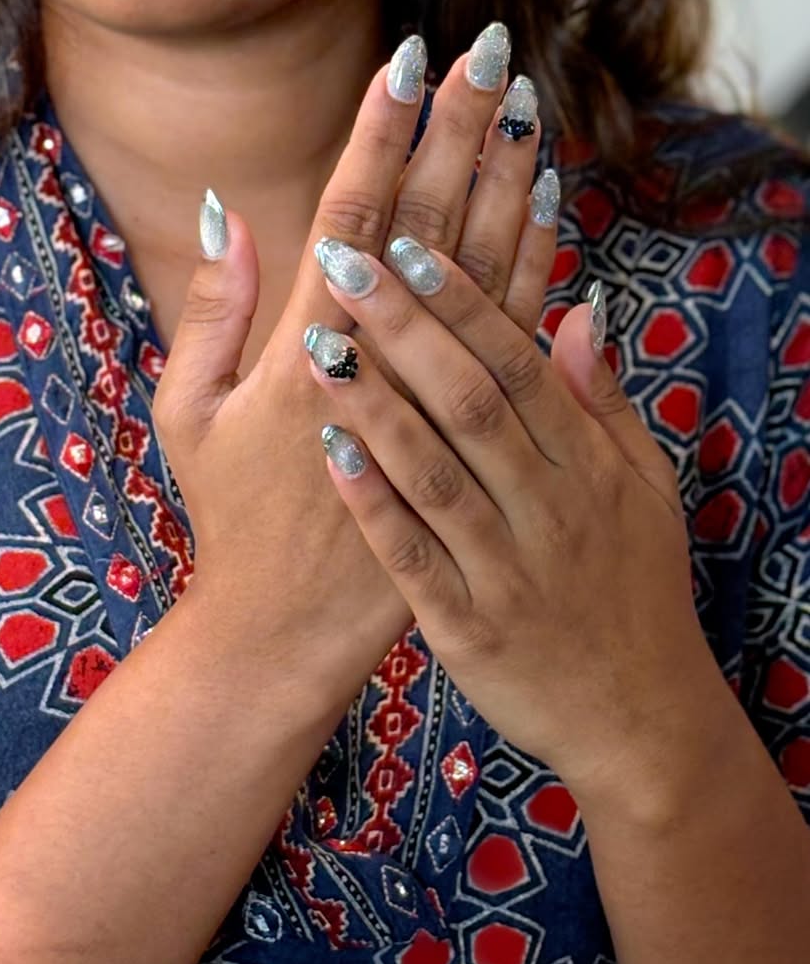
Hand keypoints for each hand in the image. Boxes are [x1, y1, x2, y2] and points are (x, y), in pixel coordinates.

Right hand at [152, 24, 548, 712]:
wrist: (287, 629)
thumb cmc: (227, 513)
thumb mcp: (187, 409)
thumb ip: (212, 305)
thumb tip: (228, 206)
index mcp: (303, 343)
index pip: (351, 212)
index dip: (381, 131)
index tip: (408, 59)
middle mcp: (376, 356)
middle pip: (428, 218)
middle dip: (459, 128)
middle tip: (488, 50)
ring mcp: (428, 390)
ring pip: (480, 263)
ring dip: (505, 176)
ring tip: (526, 102)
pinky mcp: (466, 424)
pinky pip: (511, 329)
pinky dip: (532, 259)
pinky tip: (548, 199)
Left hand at [309, 230, 719, 805]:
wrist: (641, 722)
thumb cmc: (636, 585)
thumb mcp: (645, 487)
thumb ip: (605, 400)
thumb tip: (579, 310)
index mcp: (586, 465)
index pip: (517, 365)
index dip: (463, 302)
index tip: (410, 241)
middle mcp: (548, 509)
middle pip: (470, 403)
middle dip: (405, 327)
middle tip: (345, 259)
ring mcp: (506, 570)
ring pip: (436, 474)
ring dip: (375, 406)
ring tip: (317, 343)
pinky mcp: (468, 630)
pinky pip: (412, 558)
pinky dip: (373, 504)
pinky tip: (328, 452)